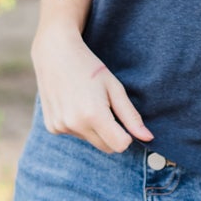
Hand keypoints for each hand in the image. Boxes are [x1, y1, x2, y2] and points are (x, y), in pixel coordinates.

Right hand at [32, 22, 151, 154]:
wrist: (55, 53)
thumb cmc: (90, 67)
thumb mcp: (115, 88)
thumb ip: (131, 116)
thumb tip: (148, 138)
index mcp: (94, 115)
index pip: (120, 145)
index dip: (127, 135)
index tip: (123, 120)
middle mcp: (75, 124)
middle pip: (106, 147)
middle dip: (112, 134)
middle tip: (106, 108)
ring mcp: (61, 127)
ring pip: (91, 141)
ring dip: (94, 129)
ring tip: (87, 102)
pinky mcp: (52, 127)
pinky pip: (75, 135)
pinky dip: (79, 125)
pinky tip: (74, 104)